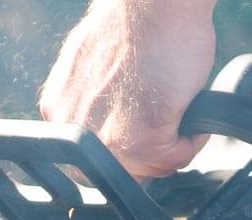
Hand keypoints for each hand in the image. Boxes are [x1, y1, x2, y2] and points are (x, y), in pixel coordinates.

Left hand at [39, 0, 217, 178]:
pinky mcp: (142, 137)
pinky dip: (192, 140)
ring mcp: (107, 137)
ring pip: (148, 170)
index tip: (142, 137)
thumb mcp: (93, 71)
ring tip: (179, 115)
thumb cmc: (133, 24)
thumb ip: (92, 103)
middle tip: (167, 130)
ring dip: (171, 148)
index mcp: (59, 109)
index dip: (121, 152)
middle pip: (116, 170)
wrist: (152, 2)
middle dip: (145, 157)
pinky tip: (190, 112)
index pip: (89, 158)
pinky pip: (176, 158)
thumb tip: (114, 123)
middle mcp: (75, 127)